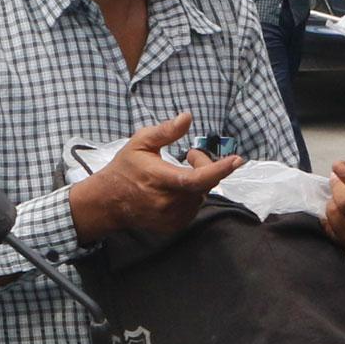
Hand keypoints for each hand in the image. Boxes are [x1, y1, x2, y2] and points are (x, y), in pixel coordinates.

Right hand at [68, 112, 240, 241]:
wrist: (107, 202)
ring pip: (200, 197)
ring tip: (179, 173)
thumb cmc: (124, 168)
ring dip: (198, 183)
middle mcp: (168, 202)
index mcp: (161, 179)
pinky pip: (193, 208)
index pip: (197, 178)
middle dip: (205, 167)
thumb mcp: (140, 143)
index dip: (219, 169)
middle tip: (191, 155)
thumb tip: (187, 117)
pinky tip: (176, 189)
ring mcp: (171, 217)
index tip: (237, 160)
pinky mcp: (173, 226)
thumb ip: (165, 131)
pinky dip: (191, 196)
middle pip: (204, 185)